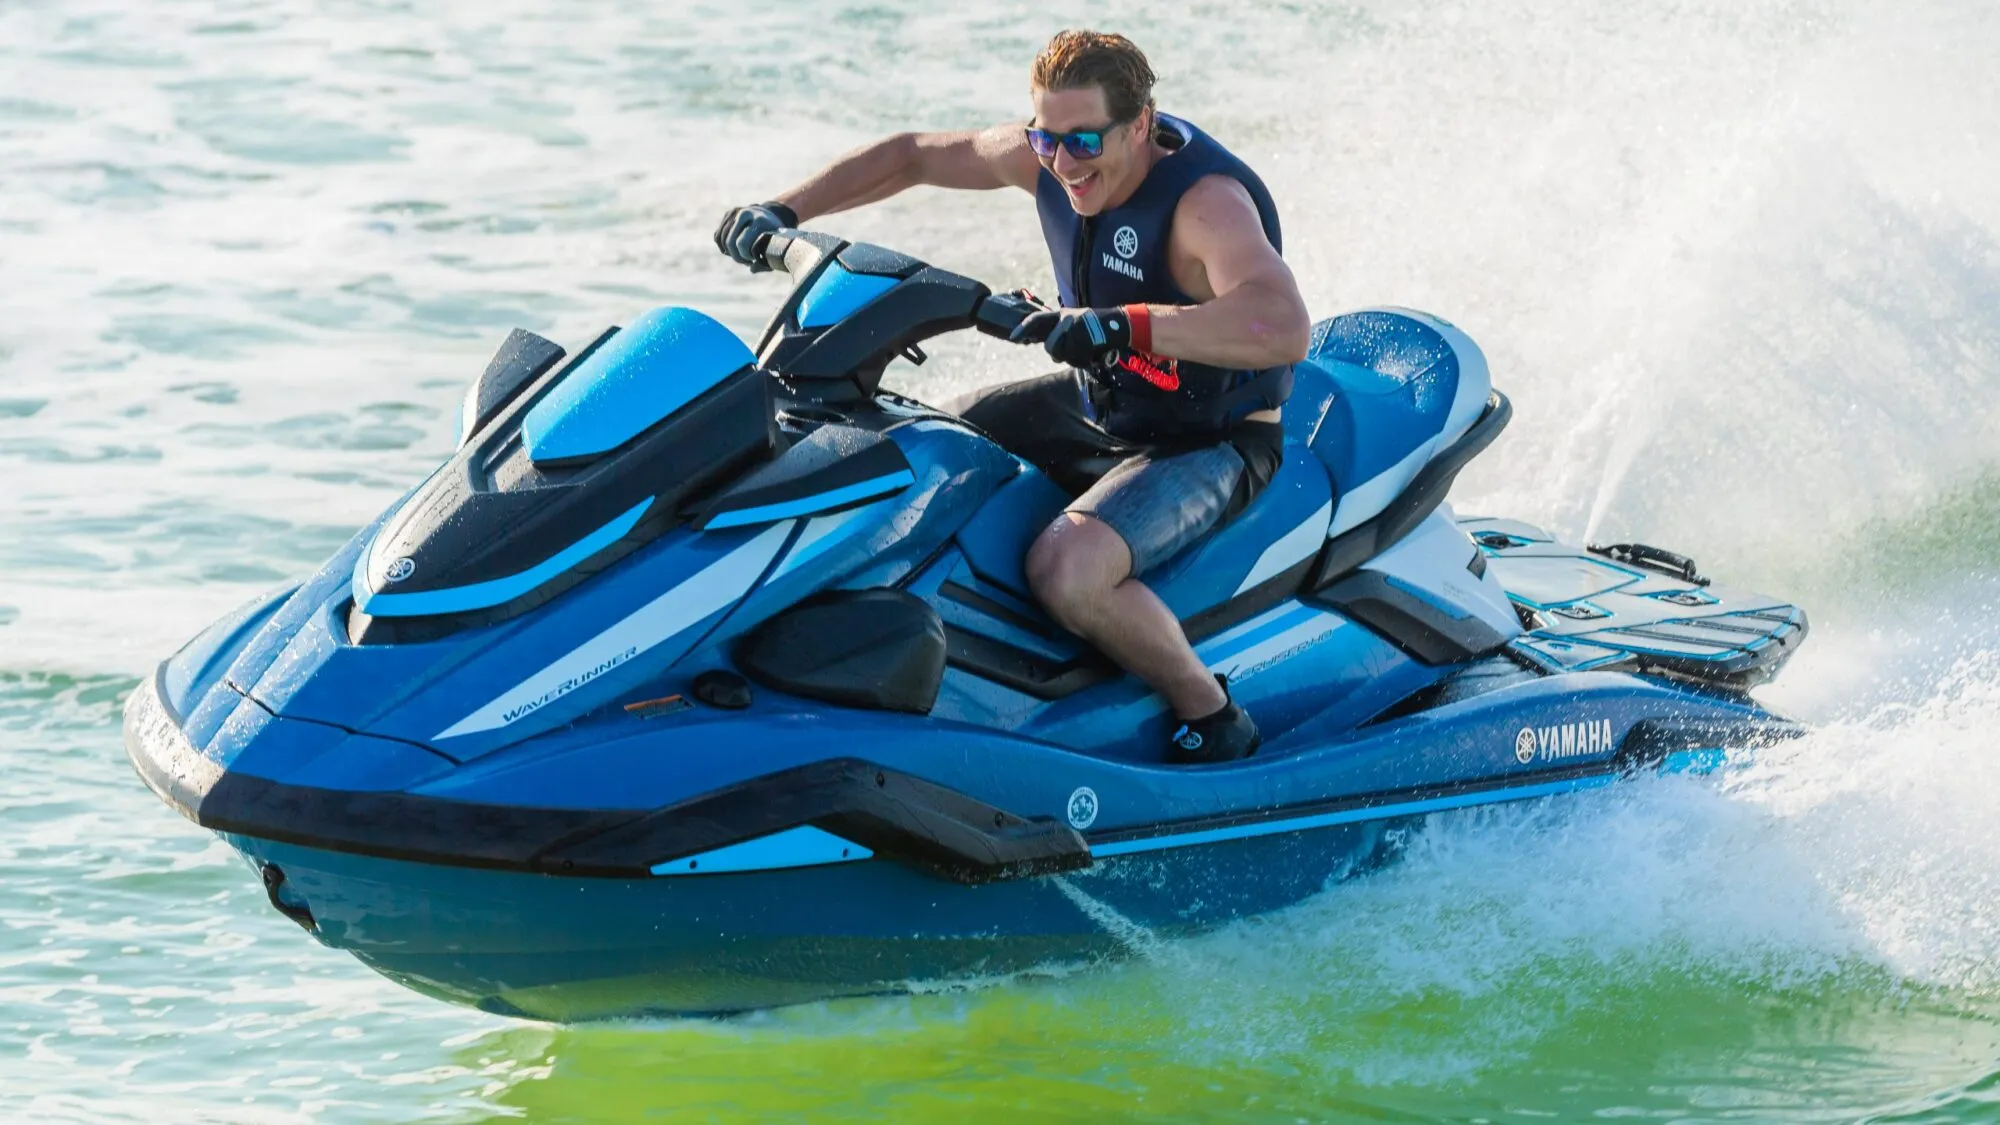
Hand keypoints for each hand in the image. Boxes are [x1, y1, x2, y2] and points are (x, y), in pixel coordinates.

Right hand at [713, 202, 798, 269]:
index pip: (741, 243)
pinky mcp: (728, 214)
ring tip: (740, 255)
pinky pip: (718, 235)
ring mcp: (735, 212)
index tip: (753, 259)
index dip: (745, 256)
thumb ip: (765, 262)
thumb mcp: (774, 249)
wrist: (772, 217)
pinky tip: (733, 251)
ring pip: (721, 238)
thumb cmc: (774, 238)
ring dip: (728, 252)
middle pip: (729, 241)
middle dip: (736, 255)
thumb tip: (751, 269)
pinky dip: (723, 246)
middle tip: (745, 261)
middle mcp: (746, 213)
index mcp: (759, 220)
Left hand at [1008, 305, 1133, 367]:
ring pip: (1063, 355)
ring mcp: (1076, 330)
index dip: (1023, 328)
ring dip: (1072, 358)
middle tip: (1068, 352)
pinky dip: (1082, 361)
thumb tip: (1030, 339)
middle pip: (1051, 347)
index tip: (1013, 338)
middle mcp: (1066, 320)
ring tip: (1083, 350)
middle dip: (1058, 353)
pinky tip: (1090, 354)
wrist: (1117, 324)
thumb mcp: (1072, 320)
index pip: (1037, 319)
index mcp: (1061, 315)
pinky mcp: (1086, 340)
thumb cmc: (1093, 326)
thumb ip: (1053, 330)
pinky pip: (1076, 360)